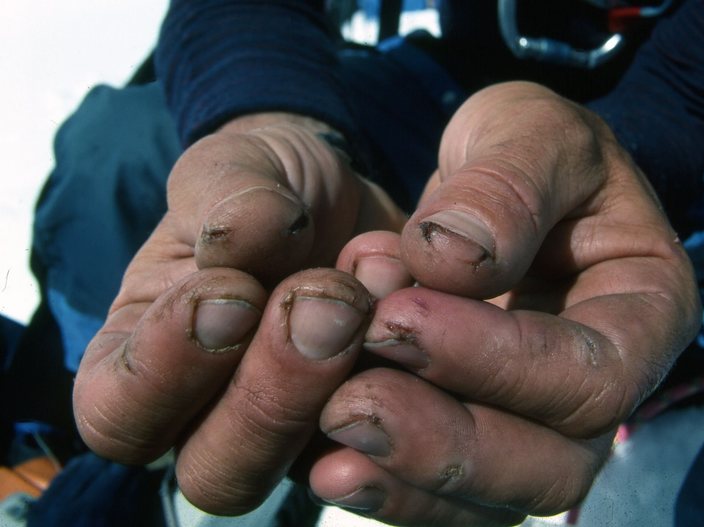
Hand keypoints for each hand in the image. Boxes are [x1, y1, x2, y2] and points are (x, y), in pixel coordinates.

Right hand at [72, 114, 404, 513]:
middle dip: (273, 389)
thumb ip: (226, 199)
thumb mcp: (232, 170)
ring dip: (345, 384)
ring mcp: (295, 432)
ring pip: (309, 468)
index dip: (168, 365)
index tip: (229, 288)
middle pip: (219, 470)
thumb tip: (242, 237)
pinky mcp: (368, 421)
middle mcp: (211, 416)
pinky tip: (418, 298)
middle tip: (323, 299)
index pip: (121, 413)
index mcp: (142, 362)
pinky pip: (393, 434)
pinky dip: (413, 374)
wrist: (339, 192)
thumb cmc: (260, 186)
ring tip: (371, 291)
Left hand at [308, 82, 701, 525]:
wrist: (496, 182)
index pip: (591, 374)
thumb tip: (454, 260)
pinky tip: (326, 463)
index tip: (398, 316)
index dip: (497, 360)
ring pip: (492, 497)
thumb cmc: (530, 150)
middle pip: (550, 466)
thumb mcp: (531, 132)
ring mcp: (540, 425)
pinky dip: (388, 485)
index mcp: (643, 312)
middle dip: (449, 443)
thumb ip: (506, 186)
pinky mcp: (479, 439)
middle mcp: (601, 388)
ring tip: (329, 435)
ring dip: (409, 475)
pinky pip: (445, 493)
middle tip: (351, 403)